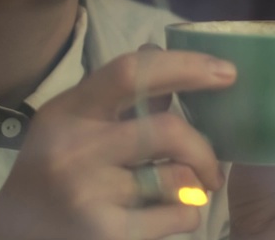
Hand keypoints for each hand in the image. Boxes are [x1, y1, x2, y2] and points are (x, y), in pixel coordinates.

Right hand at [0, 47, 235, 239]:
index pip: (130, 72)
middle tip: (213, 170)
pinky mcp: (104, 233)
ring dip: (194, 189)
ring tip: (183, 197)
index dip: (184, 66)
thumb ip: (116, 98)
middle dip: (204, 150)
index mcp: (67, 111)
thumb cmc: (48, 181)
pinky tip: (165, 221)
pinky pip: (176, 217)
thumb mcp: (70, 129)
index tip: (227, 72)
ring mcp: (87, 192)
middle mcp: (73, 148)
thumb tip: (158, 52)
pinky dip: (185, 218)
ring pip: (178, 178)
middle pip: (167, 130)